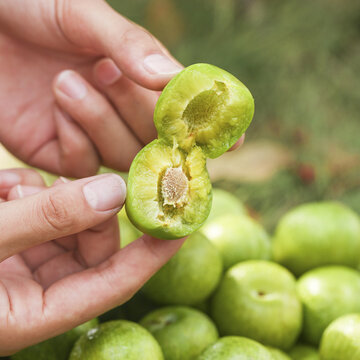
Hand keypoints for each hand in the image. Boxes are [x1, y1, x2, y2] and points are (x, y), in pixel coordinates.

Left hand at [0, 0, 182, 176]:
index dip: (176, 111)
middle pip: (152, 141)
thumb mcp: (82, 13)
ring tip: (64, 81)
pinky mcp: (60, 154)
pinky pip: (84, 166)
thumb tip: (172, 78)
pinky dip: (74, 141)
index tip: (168, 98)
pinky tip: (53, 107)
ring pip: (122, 157)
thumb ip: (130, 44)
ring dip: (99, 121)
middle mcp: (120, 111)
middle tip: (102, 70)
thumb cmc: (31, 8)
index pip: (174, 109)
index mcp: (136, 77)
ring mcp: (92, 136)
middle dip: (131, 109)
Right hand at [0, 169, 183, 354]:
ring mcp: (21, 266)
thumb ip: (46, 218)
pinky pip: (38, 217)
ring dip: (54, 198)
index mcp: (31, 315)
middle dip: (92, 210)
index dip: (151, 257)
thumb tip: (113, 192)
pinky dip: (28, 194)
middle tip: (69, 184)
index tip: (181, 227)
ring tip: (17, 189)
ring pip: (68, 228)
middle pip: (92, 249)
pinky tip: (5, 187)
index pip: (113, 286)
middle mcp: (32, 292)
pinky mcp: (8, 245)